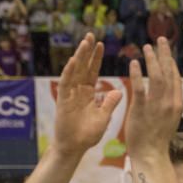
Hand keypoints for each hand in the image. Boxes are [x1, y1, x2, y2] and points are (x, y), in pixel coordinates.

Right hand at [52, 33, 122, 156]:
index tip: (100, 44)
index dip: (96, 58)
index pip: (92, 72)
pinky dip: (70, 72)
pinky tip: (74, 61)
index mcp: (88, 93)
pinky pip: (66, 84)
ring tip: (85, 42)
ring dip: (80, 57)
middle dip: (87, 52)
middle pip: (83, 67)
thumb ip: (109, 104)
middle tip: (91, 35)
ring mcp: (69, 95)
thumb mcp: (103, 117)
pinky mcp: (63, 101)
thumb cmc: (87, 135)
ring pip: (74, 72)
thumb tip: (118, 92)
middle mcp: (78, 91)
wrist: (74, 148)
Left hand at [125, 37, 182, 157]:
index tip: (166, 51)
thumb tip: (169, 92)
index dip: (171, 62)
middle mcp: (170, 102)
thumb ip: (169, 104)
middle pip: (169, 73)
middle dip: (164, 54)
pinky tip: (135, 63)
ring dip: (152, 60)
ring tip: (146, 47)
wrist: (151, 154)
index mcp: (177, 104)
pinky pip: (140, 88)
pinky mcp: (142, 110)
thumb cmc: (157, 139)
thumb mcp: (169, 119)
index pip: (176, 78)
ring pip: (157, 77)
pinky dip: (138, 74)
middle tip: (159, 40)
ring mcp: (157, 106)